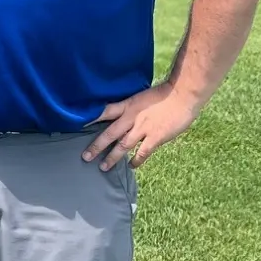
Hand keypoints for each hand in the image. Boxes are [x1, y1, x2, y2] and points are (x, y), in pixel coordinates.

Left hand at [83, 81, 200, 169]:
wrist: (183, 94)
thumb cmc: (165, 93)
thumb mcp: (142, 96)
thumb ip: (132, 106)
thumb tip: (123, 114)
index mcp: (128, 105)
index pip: (104, 112)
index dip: (91, 118)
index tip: (77, 126)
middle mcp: (131, 118)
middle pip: (109, 134)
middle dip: (96, 146)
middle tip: (85, 157)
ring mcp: (143, 129)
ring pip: (123, 146)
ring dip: (112, 157)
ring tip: (102, 167)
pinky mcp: (155, 138)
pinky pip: (142, 152)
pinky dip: (136, 161)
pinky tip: (131, 166)